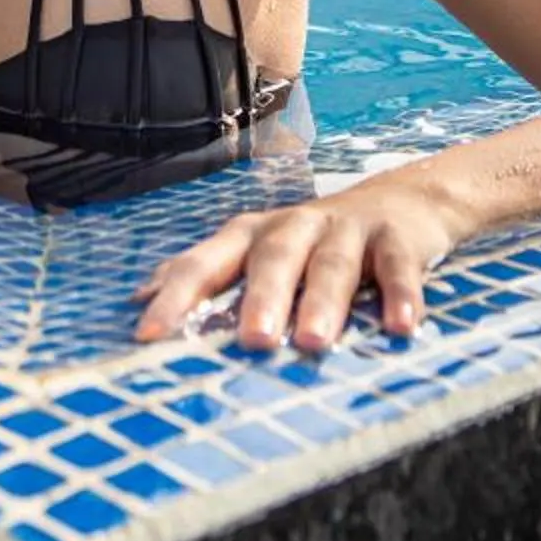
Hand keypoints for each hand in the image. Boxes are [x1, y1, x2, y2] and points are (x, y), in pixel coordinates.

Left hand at [131, 175, 457, 352]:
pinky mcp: (395, 236)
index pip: (205, 262)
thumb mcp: (259, 251)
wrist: (403, 198)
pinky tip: (401, 326)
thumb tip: (137, 301)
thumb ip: (208, 275)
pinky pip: (397, 265)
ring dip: (322, 301)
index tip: (149, 335)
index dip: (176, 295)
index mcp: (250, 235)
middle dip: (261, 298)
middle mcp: (293, 225)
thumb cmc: (314, 242)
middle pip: (272, 258)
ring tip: (314, 341)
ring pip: (331, 263)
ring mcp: (346, 228)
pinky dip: (400, 295)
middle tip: (252, 342)